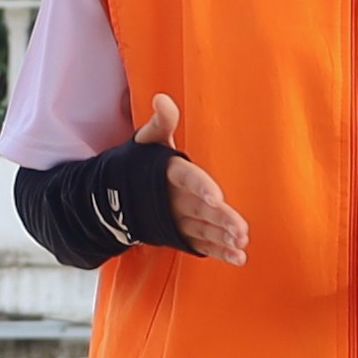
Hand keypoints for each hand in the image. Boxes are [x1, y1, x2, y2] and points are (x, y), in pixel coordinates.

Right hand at [134, 94, 248, 265]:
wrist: (115, 196)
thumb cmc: (141, 162)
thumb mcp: (148, 140)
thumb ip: (161, 122)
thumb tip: (162, 99)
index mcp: (168, 173)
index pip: (186, 179)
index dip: (200, 187)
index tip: (217, 197)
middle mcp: (172, 200)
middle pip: (200, 210)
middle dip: (220, 220)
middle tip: (241, 230)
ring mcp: (176, 220)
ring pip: (202, 230)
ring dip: (222, 238)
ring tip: (242, 244)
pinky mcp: (180, 235)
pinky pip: (201, 245)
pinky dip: (219, 253)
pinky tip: (238, 258)